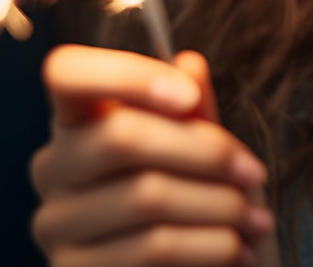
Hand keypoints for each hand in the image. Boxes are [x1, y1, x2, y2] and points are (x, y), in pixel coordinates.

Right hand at [30, 45, 279, 266]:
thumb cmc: (193, 199)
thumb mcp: (198, 149)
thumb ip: (192, 110)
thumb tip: (189, 63)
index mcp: (77, 119)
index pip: (66, 72)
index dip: (125, 75)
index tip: (188, 95)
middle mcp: (53, 167)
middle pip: (121, 137)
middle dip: (205, 152)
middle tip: (255, 173)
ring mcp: (55, 223)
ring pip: (144, 197)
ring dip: (219, 206)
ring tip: (259, 218)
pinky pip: (151, 249)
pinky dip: (210, 246)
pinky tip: (239, 249)